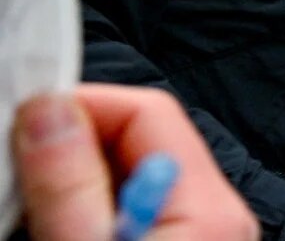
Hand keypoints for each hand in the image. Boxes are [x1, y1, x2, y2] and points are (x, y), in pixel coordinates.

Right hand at [13, 85, 258, 240]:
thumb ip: (69, 186)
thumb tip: (49, 109)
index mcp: (211, 209)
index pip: (151, 112)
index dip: (84, 105)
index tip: (25, 119)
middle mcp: (217, 217)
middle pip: (142, 142)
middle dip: (76, 144)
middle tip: (19, 164)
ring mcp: (202, 237)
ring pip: (132, 176)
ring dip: (77, 178)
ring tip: (30, 197)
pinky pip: (134, 208)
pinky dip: (91, 207)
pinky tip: (58, 224)